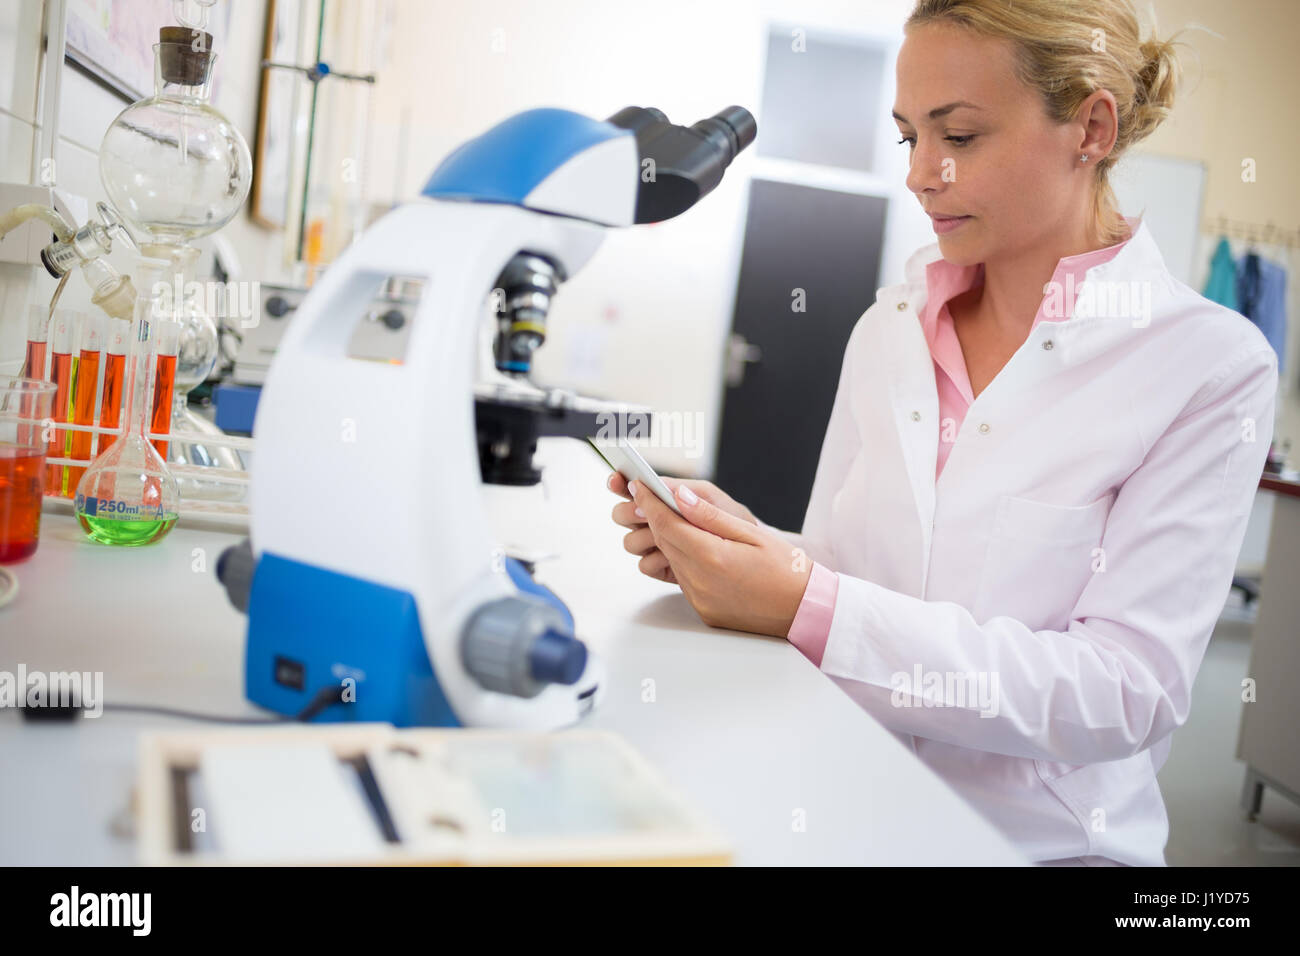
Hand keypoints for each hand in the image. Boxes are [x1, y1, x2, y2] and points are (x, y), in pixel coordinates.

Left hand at [624, 476, 813, 636]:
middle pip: (663, 541)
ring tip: (682, 523)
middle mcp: (700, 581)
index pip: (666, 523)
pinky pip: (683, 578)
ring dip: (670, 540)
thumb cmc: (786, 568)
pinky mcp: (703, 609)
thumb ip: (711, 515)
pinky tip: (700, 550)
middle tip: (650, 496)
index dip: (650, 502)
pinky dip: (684, 560)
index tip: (639, 485)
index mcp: (712, 557)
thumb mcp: (751, 533)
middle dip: (654, 517)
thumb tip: (678, 496)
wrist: (803, 610)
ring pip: (671, 560)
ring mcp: (699, 598)